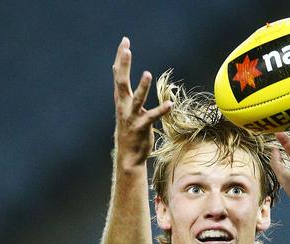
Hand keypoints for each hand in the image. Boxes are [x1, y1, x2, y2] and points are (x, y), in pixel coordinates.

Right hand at [112, 37, 171, 167]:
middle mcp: (123, 106)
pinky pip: (152, 117)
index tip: (124, 42)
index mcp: (121, 100)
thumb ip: (128, 95)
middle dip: (124, 65)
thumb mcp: (127, 110)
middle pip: (122, 82)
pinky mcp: (142, 127)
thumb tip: (125, 84)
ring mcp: (132, 117)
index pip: (118, 74)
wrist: (128, 156)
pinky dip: (162, 111)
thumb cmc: (130, 131)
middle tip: (127, 48)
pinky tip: (170, 105)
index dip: (121, 58)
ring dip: (142, 87)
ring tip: (148, 74)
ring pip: (137, 99)